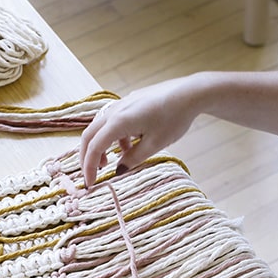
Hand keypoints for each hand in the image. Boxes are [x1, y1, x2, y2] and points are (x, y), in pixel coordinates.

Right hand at [79, 76, 205, 187]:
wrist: (189, 93)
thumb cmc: (174, 118)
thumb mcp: (155, 144)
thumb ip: (133, 159)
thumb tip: (119, 170)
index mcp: (118, 122)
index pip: (94, 147)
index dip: (89, 167)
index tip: (90, 184)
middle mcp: (114, 111)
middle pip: (89, 135)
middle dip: (87, 157)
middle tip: (92, 174)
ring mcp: (120, 104)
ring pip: (100, 127)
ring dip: (100, 145)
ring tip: (110, 162)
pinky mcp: (128, 102)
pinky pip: (112, 120)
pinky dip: (113, 136)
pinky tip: (128, 145)